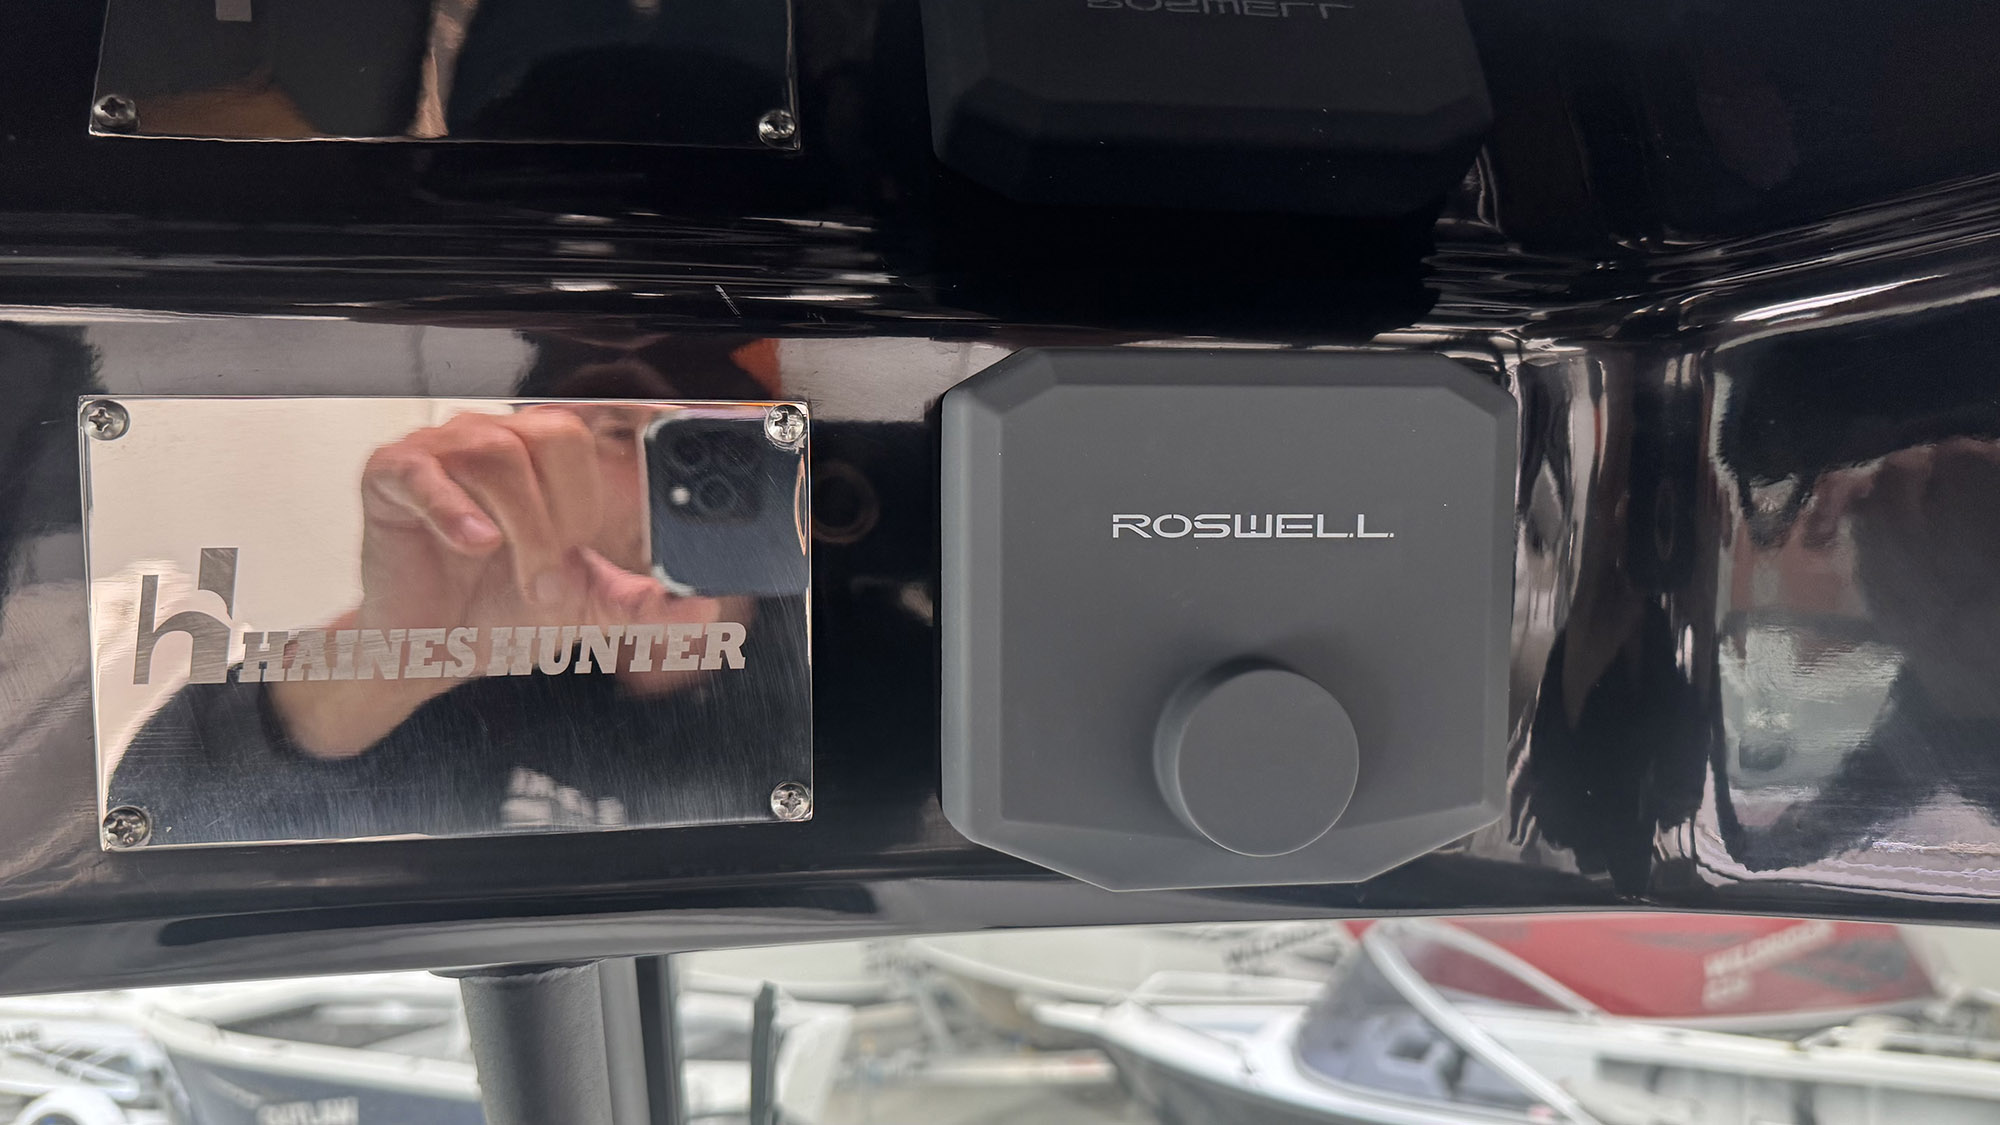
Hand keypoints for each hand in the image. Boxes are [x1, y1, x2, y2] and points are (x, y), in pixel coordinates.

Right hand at [271, 407, 722, 756]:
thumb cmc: (496, 611)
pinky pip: (424, 473)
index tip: (669, 425)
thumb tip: (700, 607)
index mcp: (543, 459)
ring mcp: (441, 453)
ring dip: (526, 524)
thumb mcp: (585, 606)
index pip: (595, 420)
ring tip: (528, 579)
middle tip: (560, 570)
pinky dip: (456, 510)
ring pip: (499, 453)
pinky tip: (478, 544)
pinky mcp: (391, 476)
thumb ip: (642, 603)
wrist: (427, 649)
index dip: (631, 418)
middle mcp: (496, 441)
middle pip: (554, 434)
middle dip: (569, 511)